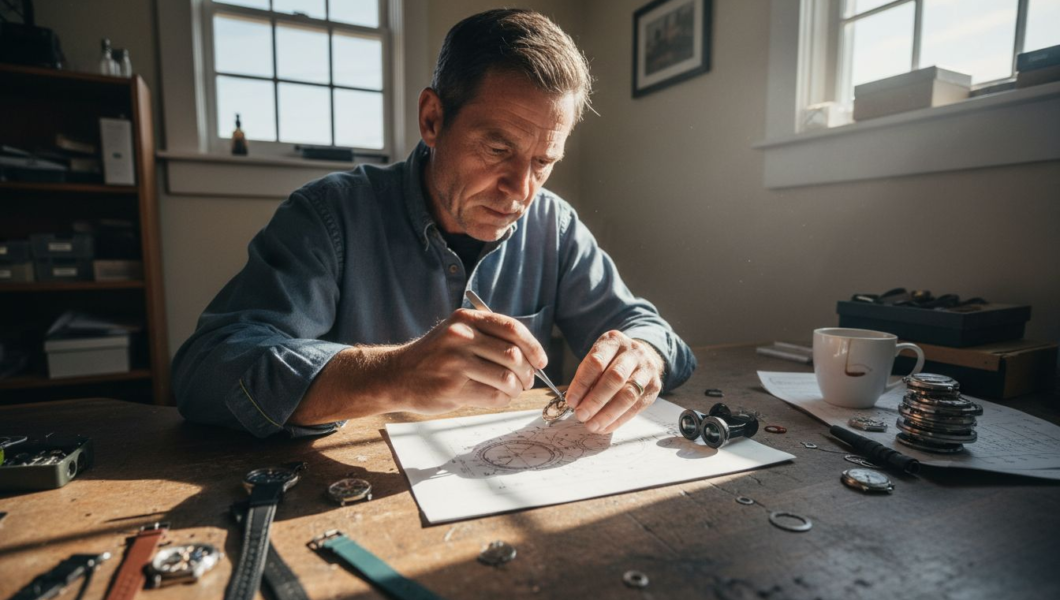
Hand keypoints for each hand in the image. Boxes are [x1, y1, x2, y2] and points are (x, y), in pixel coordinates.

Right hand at [391, 308, 548, 413]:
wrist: (397, 375)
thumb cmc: (435, 356)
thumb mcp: (457, 332)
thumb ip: (488, 336)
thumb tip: (531, 354)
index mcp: (466, 318)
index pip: (512, 328)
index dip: (534, 346)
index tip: (541, 361)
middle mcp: (461, 336)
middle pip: (513, 355)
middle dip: (528, 372)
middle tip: (528, 381)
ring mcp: (456, 362)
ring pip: (507, 378)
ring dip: (517, 388)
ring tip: (514, 390)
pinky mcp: (453, 388)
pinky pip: (493, 396)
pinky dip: (504, 399)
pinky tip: (500, 398)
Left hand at [565, 331, 664, 433]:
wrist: (641, 357)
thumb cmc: (611, 360)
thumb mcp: (598, 358)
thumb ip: (587, 376)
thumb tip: (575, 402)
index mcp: (613, 341)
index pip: (596, 362)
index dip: (582, 383)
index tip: (571, 401)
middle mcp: (633, 352)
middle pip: (615, 377)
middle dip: (595, 400)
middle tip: (581, 415)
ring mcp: (647, 368)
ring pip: (628, 394)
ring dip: (607, 414)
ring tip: (592, 425)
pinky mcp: (654, 386)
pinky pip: (636, 406)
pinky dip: (618, 419)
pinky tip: (605, 427)